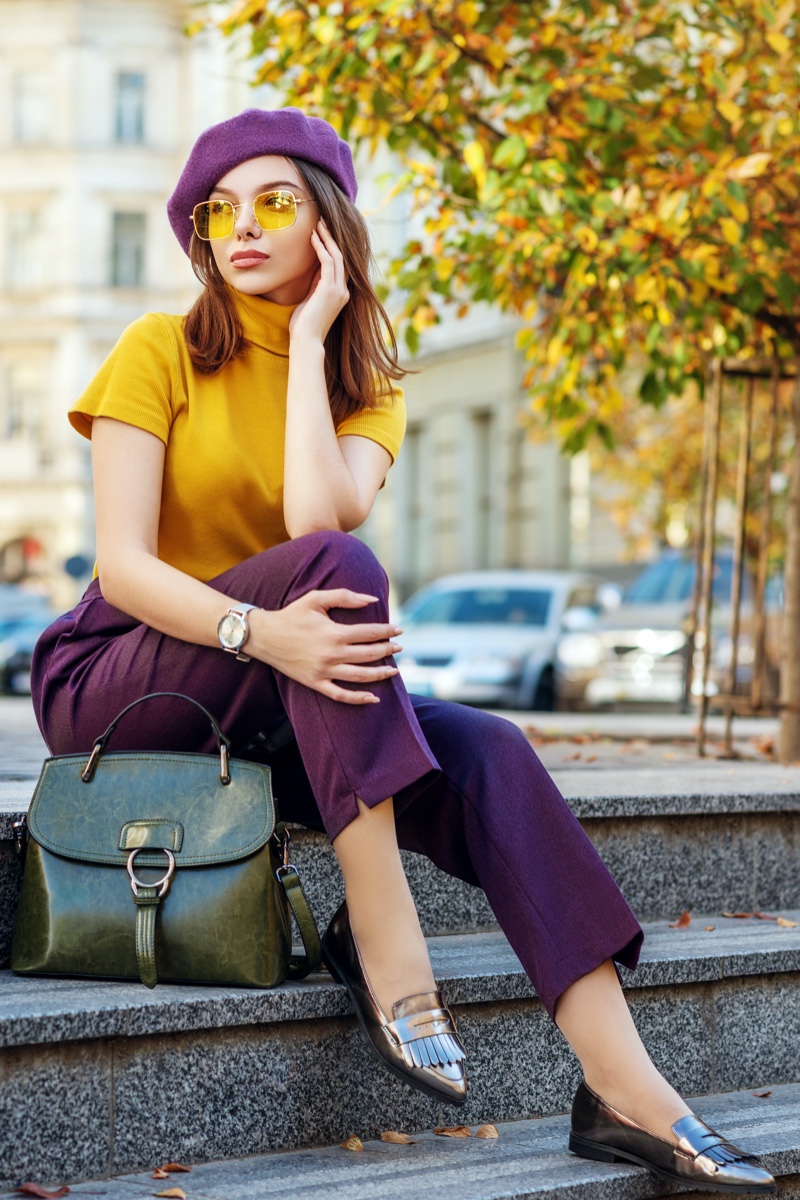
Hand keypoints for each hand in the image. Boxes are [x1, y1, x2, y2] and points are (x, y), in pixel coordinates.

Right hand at [248, 589, 402, 704]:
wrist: (264, 636)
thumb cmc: (292, 615)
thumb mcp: (316, 599)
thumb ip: (345, 596)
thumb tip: (372, 600)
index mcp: (334, 633)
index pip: (370, 633)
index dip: (387, 631)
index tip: (399, 630)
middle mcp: (332, 654)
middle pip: (369, 655)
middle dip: (388, 650)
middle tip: (398, 647)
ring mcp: (324, 671)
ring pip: (360, 676)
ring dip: (381, 674)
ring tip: (393, 670)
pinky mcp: (315, 683)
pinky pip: (341, 695)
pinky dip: (358, 699)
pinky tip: (373, 697)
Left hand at [289, 219, 349, 344]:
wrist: (306, 341)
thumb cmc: (303, 325)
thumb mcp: (311, 301)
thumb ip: (316, 286)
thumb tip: (314, 270)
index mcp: (340, 294)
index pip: (340, 266)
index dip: (333, 247)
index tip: (323, 233)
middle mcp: (343, 291)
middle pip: (342, 257)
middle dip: (332, 237)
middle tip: (323, 221)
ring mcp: (339, 291)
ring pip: (337, 256)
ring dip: (327, 238)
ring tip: (318, 224)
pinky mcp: (330, 289)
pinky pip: (328, 262)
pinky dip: (321, 248)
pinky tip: (313, 237)